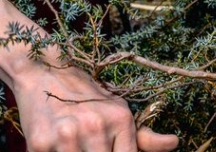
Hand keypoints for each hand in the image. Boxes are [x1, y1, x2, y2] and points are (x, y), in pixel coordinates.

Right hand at [14, 63, 178, 151]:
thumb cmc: (85, 96)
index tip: (109, 150)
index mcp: (120, 119)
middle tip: (93, 147)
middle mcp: (96, 126)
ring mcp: (68, 135)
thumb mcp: (117, 110)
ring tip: (77, 146)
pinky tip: (60, 147)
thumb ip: (144, 137)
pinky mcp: (41, 142)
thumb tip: (174, 143)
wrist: (43, 71)